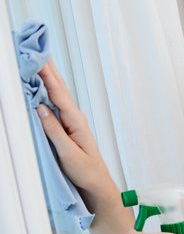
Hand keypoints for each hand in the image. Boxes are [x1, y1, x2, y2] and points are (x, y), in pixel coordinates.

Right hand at [35, 60, 111, 197]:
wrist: (97, 185)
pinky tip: (40, 86)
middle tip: (36, 48)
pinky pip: (53, 105)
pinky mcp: (65, 128)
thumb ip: (54, 130)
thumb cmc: (86, 172)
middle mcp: (74, 118)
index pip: (58, 93)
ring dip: (47, 77)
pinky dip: (46, 92)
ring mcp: (69, 122)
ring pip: (55, 95)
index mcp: (76, 121)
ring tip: (37, 60)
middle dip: (47, 68)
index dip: (47, 74)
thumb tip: (40, 107)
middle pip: (58, 88)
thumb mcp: (68, 153)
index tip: (38, 57)